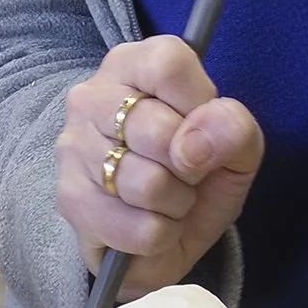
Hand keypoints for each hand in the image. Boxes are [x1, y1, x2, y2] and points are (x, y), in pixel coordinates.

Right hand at [56, 36, 263, 298]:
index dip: (199, 106)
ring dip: (177, 203)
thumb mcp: (236, 148)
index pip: (168, 65)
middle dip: (190, 165)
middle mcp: (91, 98)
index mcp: (133, 65)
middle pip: (157, 128)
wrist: (161, 242)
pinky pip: (140, 228)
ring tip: (169, 199)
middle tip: (185, 171)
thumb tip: (196, 142)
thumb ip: (233, 129)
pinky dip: (161, 235)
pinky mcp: (71, 202)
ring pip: (148, 184)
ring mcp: (74, 150)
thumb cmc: (197, 176)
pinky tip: (152, 223)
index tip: (202, 128)